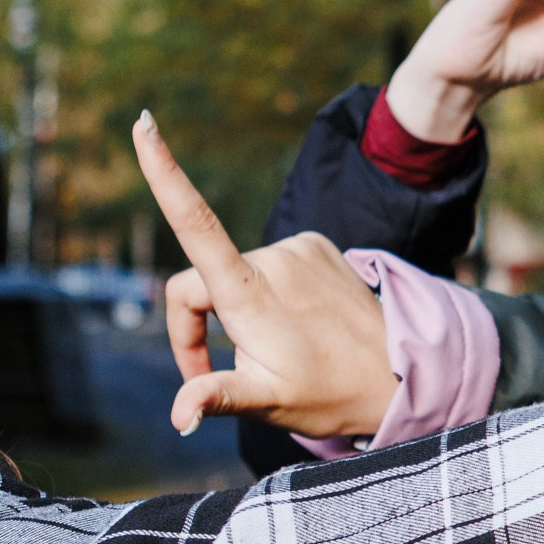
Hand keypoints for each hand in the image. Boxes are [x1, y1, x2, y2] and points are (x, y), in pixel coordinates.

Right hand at [134, 113, 399, 437]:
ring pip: (232, 274)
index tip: (143, 125)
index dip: (165, 174)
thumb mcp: (269, 402)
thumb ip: (218, 396)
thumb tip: (179, 418)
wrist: (399, 375)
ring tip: (273, 350)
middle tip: (213, 377)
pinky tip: (298, 321)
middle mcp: (273, 260)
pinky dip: (266, 292)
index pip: (196, 227)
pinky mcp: (316, 244)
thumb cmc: (330, 395)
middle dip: (196, 330)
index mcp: (251, 293)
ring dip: (234, 312)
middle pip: (199, 284)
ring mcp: (298, 248)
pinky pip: (267, 265)